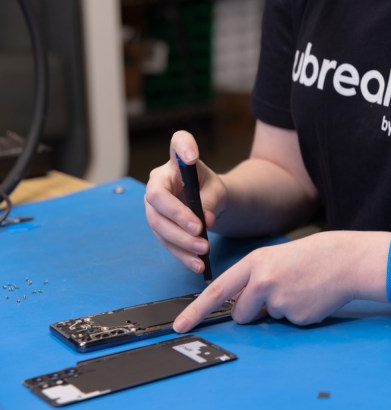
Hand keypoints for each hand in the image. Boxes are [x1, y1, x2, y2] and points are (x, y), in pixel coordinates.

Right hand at [144, 130, 227, 273]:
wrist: (206, 206)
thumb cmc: (209, 190)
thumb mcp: (217, 190)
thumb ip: (212, 199)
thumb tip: (206, 219)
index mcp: (175, 164)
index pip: (177, 144)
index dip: (183, 147)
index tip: (192, 155)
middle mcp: (158, 183)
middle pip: (159, 199)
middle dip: (178, 217)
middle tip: (200, 230)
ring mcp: (153, 207)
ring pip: (159, 225)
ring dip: (181, 241)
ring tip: (203, 251)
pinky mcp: (158, 228)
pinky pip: (166, 243)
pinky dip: (182, 255)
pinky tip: (197, 264)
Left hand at [173, 231, 389, 331]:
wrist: (346, 260)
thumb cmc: (313, 257)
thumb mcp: (276, 258)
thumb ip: (254, 279)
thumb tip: (243, 308)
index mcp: (256, 262)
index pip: (218, 290)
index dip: (196, 309)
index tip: (180, 324)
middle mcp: (263, 281)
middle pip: (240, 312)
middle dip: (251, 312)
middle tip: (277, 292)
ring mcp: (280, 300)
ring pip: (267, 318)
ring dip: (279, 310)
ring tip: (300, 289)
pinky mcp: (296, 316)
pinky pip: (288, 322)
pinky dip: (298, 314)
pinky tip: (311, 297)